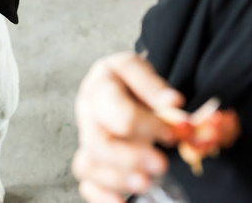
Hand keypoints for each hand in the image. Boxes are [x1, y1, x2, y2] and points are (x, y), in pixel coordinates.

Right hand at [72, 52, 184, 202]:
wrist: (116, 86)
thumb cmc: (127, 81)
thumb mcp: (138, 69)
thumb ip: (153, 85)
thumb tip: (173, 102)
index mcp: (98, 87)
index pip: (115, 110)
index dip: (146, 124)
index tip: (172, 131)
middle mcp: (87, 114)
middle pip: (98, 143)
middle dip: (130, 157)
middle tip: (160, 164)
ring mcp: (86, 137)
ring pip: (89, 164)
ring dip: (117, 178)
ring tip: (146, 183)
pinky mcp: (89, 157)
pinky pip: (86, 180)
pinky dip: (101, 194)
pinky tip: (122, 202)